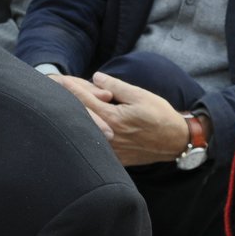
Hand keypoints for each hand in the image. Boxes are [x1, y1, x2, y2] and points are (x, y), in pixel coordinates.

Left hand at [52, 72, 190, 166]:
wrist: (176, 141)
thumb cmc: (161, 116)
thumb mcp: (140, 95)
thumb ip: (116, 86)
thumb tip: (96, 77)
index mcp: (113, 119)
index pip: (84, 100)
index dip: (71, 88)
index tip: (59, 79)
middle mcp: (108, 136)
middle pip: (80, 117)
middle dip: (68, 103)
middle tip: (58, 91)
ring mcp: (111, 149)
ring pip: (86, 132)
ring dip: (76, 118)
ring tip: (67, 107)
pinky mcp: (116, 158)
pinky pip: (96, 145)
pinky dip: (88, 133)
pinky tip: (83, 126)